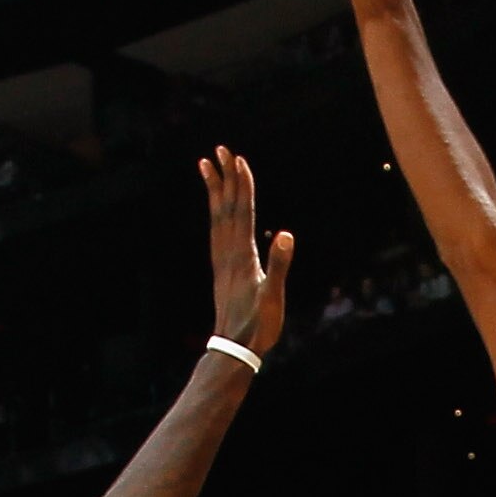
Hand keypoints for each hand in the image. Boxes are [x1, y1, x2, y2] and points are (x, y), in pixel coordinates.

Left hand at [201, 148, 292, 356]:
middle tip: (220, 150)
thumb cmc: (258, 325)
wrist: (234, 347)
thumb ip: (279, 265)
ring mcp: (222, 260)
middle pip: (226, 207)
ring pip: (217, 217)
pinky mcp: (221, 268)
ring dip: (215, 190)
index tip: (239, 159)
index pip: (243, 212)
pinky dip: (215, 212)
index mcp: (243, 256)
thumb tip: (287, 234)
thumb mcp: (273, 297)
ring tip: (208, 167)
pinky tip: (216, 207)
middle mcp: (228, 253)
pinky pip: (216, 232)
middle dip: (225, 177)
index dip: (242, 185)